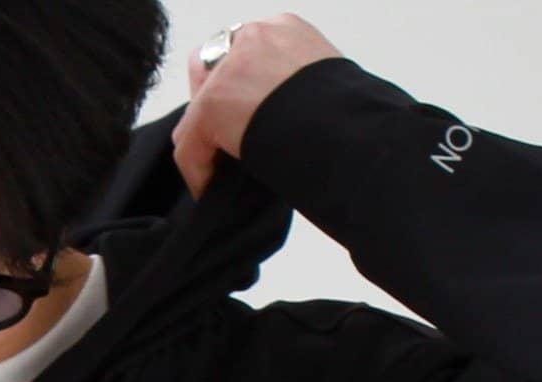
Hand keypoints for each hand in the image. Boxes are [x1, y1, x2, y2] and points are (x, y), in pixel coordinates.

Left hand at [171, 13, 346, 200]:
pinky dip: (198, 169)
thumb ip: (295, 91)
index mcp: (287, 32)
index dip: (241, 91)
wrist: (351, 136)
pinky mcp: (213, 103)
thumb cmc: (350, 124)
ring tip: (221, 170)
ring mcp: (231, 67)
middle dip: (215, 107)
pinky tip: (212, 189)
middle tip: (229, 146)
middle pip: (212, 68)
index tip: (249, 123)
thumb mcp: (323, 93)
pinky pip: (190, 140)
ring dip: (206, 139)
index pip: (245, 53)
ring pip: (198, 105)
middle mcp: (256, 38)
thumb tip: (283, 119)